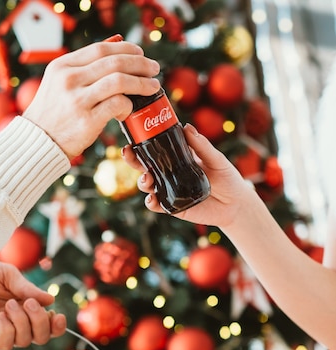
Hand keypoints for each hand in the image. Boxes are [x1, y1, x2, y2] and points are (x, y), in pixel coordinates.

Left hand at [0, 260, 65, 349]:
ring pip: (24, 341)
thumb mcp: (9, 276)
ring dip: (21, 322)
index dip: (57, 326)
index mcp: (27, 307)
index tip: (56, 315)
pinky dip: (7, 331)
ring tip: (8, 304)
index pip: (49, 325)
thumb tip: (50, 300)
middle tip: (28, 303)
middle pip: (41, 337)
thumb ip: (29, 289)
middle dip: (40, 322)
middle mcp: (18, 322)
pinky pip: (5, 344)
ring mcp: (3, 330)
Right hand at [23, 39, 159, 159]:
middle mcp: (69, 80)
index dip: (126, 49)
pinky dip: (127, 105)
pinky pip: (117, 105)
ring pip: (119, 82)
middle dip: (140, 64)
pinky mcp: (87, 121)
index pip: (101, 49)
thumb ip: (84, 64)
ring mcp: (77, 100)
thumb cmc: (53, 113)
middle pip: (114, 63)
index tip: (140, 54)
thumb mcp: (59, 81)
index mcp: (62, 66)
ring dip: (141, 83)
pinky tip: (128, 109)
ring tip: (153, 86)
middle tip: (154, 69)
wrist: (38, 142)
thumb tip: (116, 42)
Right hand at [122, 124, 263, 229]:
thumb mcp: (216, 159)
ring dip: (142, 181)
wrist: (236, 205)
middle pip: (146, 166)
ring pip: (148, 185)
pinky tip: (152, 199)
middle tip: (128, 154)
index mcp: (179, 158)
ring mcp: (170, 191)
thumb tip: (187, 127)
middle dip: (133, 160)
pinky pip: (157, 205)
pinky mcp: (173, 207)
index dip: (143, 143)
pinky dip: (151, 203)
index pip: (157, 149)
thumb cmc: (228, 179)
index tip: (134, 137)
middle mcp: (170, 174)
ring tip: (147, 180)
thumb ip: (202, 146)